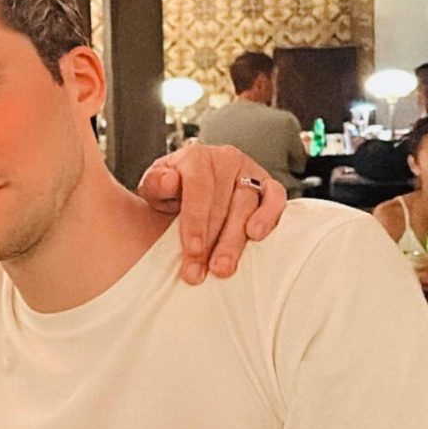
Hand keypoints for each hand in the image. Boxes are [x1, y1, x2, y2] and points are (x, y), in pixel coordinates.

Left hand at [138, 145, 286, 284]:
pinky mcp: (269, 185)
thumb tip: (169, 180)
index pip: (198, 188)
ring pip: (247, 206)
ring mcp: (250, 170)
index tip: (193, 251)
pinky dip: (269, 217)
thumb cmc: (170, 190)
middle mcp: (225, 159)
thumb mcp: (154, 187)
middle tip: (202, 272)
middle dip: (212, 242)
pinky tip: (256, 236)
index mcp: (196, 157)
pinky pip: (276, 199)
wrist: (188, 186)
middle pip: (222, 203)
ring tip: (224, 267)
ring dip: (235, 240)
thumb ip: (154, 184)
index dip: (195, 222)